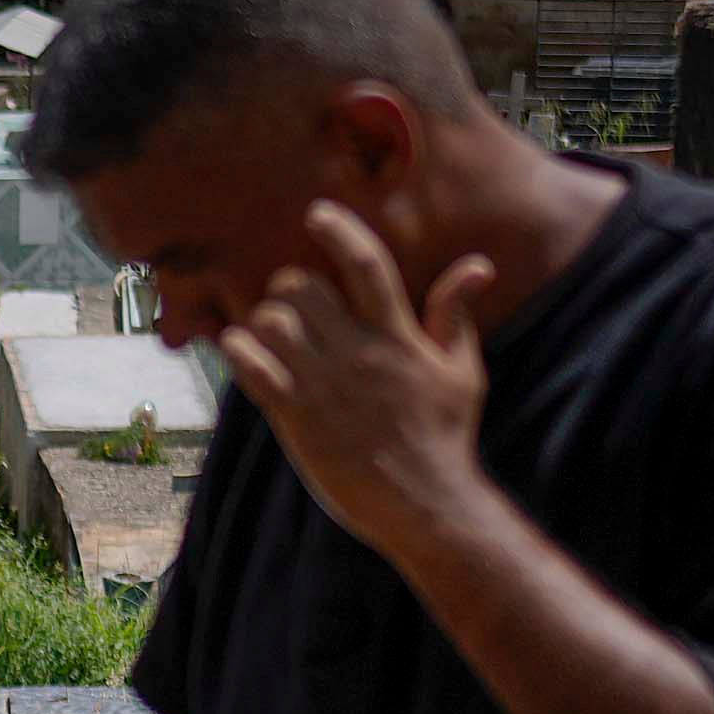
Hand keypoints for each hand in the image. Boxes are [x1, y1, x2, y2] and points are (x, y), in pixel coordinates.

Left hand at [218, 201, 499, 568]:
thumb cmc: (445, 435)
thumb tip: (477, 265)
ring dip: (262, 318)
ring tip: (270, 332)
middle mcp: (357, 353)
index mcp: (398, 335)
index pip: (366, 265)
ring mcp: (323, 385)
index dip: (339, 231)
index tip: (317, 213)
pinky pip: (251, 369)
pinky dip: (237, 351)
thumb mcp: (462, 371)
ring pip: (271, 321)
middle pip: (302, 286)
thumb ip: (455, 314)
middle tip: (293, 303)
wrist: (422, 501)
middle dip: (290, 286)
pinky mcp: (296, 418)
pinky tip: (239, 349)